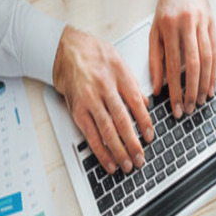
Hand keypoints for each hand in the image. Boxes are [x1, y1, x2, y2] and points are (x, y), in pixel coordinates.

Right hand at [53, 25, 153, 173]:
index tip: (150, 136)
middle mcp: (104, 88)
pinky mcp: (77, 109)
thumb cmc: (93, 54)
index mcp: (119, 75)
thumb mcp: (119, 61)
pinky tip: (108, 161)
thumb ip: (133, 84)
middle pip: (122, 120)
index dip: (145, 122)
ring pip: (106, 130)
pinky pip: (90, 134)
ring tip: (127, 165)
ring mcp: (89, 100)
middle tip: (140, 158)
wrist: (65, 49)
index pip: (136, 103)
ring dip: (118, 151)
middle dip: (133, 143)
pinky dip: (100, 150)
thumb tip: (146, 105)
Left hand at [149, 0, 215, 117]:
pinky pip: (215, 53)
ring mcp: (203, 25)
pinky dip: (214, 73)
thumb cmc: (166, 8)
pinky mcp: (213, 26)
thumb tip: (157, 87)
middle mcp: (187, 25)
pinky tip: (211, 86)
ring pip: (207, 60)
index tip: (175, 106)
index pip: (172, 66)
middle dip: (192, 90)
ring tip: (201, 100)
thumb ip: (155, 59)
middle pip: (192, 65)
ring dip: (205, 84)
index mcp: (169, 27)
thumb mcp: (154, 31)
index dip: (175, 89)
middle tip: (189, 108)